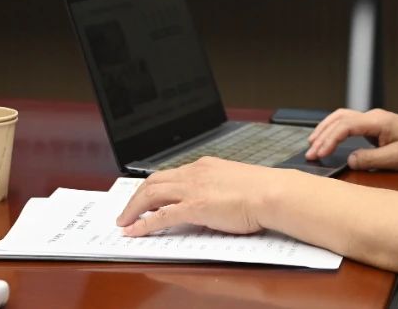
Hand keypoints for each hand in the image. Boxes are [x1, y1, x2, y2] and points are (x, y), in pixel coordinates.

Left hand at [115, 157, 283, 236]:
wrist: (273, 193)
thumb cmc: (263, 191)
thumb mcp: (235, 184)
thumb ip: (219, 189)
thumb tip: (214, 202)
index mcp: (206, 166)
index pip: (172, 174)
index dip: (155, 186)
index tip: (146, 197)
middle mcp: (195, 172)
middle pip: (154, 180)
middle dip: (136, 196)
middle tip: (127, 211)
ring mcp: (193, 188)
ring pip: (151, 193)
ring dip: (133, 208)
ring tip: (125, 222)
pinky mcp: (194, 206)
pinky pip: (160, 215)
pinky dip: (143, 223)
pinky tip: (135, 231)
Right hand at [305, 108, 397, 171]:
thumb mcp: (396, 159)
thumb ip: (371, 159)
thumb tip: (350, 160)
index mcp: (377, 121)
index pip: (346, 126)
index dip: (330, 139)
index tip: (319, 153)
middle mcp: (372, 116)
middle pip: (339, 119)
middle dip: (322, 134)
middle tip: (310, 151)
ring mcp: (373, 119)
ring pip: (342, 117)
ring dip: (326, 129)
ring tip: (313, 143)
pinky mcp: (373, 125)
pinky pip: (348, 123)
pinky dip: (335, 129)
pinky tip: (328, 139)